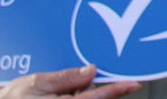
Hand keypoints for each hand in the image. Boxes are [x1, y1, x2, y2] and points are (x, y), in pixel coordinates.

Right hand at [0, 65, 140, 98]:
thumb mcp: (33, 83)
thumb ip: (63, 78)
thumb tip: (90, 70)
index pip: (96, 97)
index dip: (117, 89)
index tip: (134, 83)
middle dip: (98, 89)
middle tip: (96, 76)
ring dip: (87, 93)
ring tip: (66, 86)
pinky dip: (78, 96)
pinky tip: (67, 91)